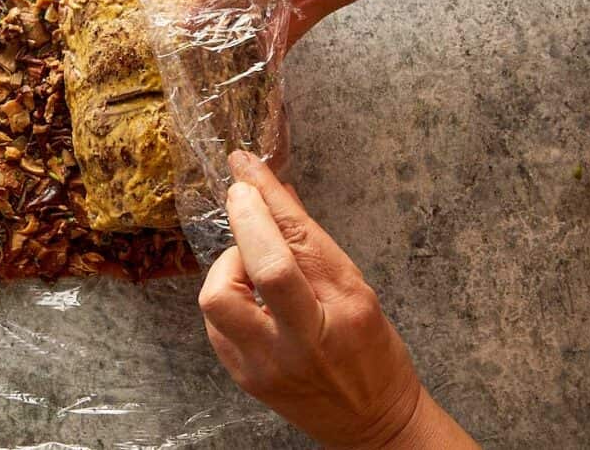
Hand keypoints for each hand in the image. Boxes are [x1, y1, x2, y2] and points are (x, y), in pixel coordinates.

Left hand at [200, 151, 475, 447]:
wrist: (373, 424)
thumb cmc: (373, 353)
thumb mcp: (358, 292)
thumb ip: (314, 246)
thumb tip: (277, 195)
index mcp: (343, 310)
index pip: (299, 241)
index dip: (268, 196)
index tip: (246, 166)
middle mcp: (303, 339)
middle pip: (258, 268)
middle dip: (244, 220)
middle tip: (243, 196)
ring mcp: (267, 363)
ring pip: (219, 296)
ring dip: (230, 265)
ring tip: (253, 265)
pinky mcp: (243, 377)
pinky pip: (215, 322)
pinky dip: (227, 295)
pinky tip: (248, 296)